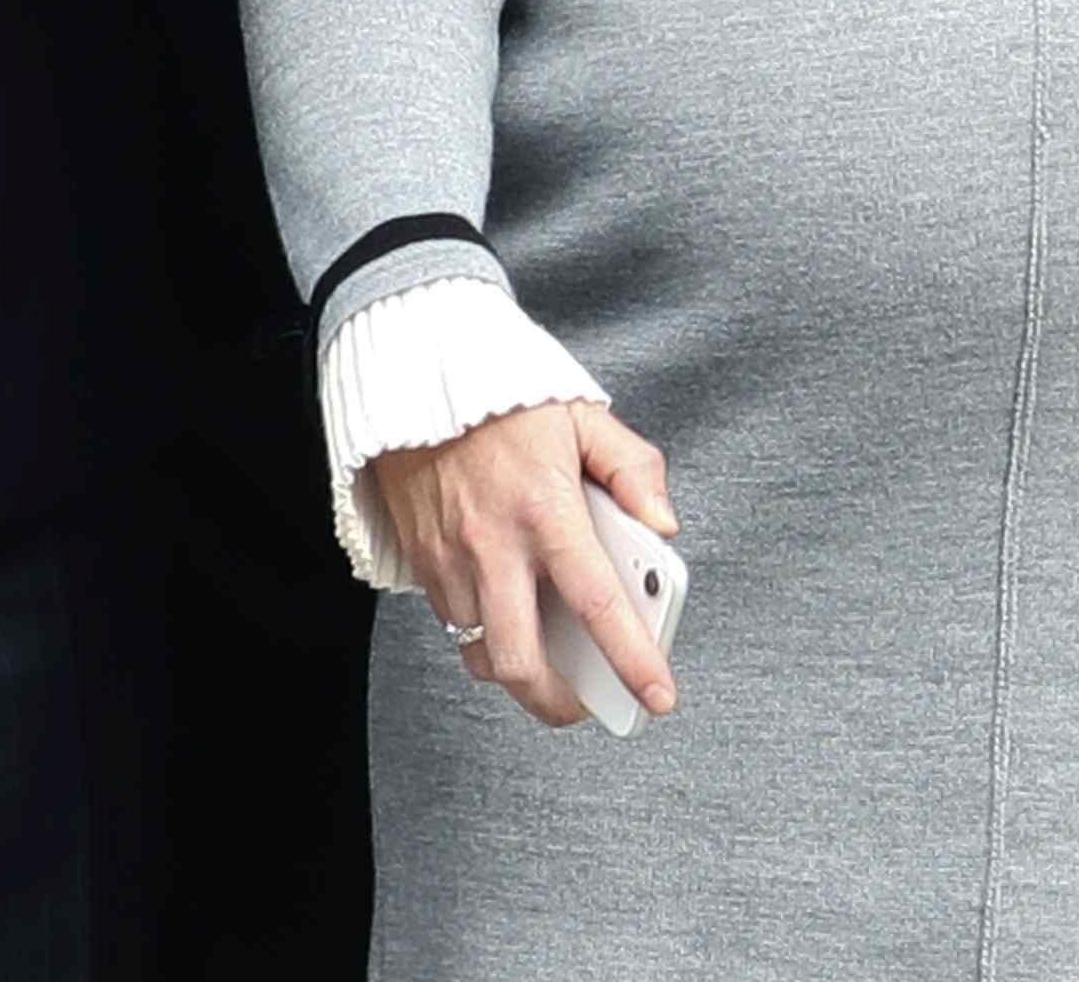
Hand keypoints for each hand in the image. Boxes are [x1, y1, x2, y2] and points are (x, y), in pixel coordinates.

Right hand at [363, 398, 678, 729]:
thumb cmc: (501, 399)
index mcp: (545, 508)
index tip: (657, 696)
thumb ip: (634, 469)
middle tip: (587, 703)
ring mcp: (451, 558)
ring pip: (482, 654)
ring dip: (519, 672)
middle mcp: (493, 544)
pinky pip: (453, 625)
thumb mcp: (583, 416)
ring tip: (550, 667)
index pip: (597, 603)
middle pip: (521, 661)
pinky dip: (484, 639)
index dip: (631, 659)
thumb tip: (665, 523)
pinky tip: (510, 619)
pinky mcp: (422, 561)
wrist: (413, 376)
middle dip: (558, 702)